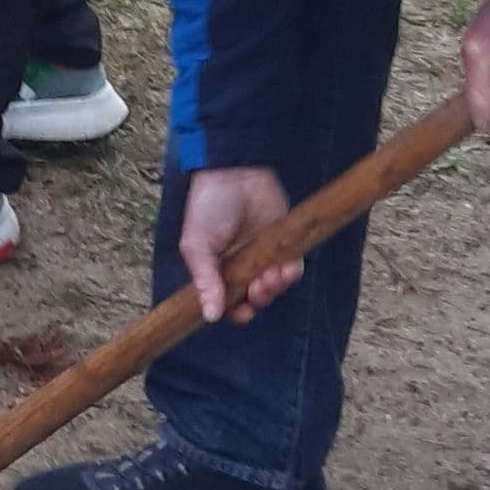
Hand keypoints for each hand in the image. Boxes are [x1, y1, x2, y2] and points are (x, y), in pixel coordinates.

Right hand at [178, 165, 298, 325]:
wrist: (235, 173)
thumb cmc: (208, 207)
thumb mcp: (197, 246)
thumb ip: (205, 280)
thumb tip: (209, 316)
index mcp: (217, 270)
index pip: (228, 302)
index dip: (237, 311)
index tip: (243, 312)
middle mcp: (241, 267)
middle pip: (254, 298)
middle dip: (258, 300)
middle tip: (257, 289)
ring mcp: (263, 256)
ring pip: (274, 287)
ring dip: (274, 288)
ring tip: (271, 277)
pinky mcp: (284, 244)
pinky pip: (292, 269)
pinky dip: (290, 274)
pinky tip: (286, 269)